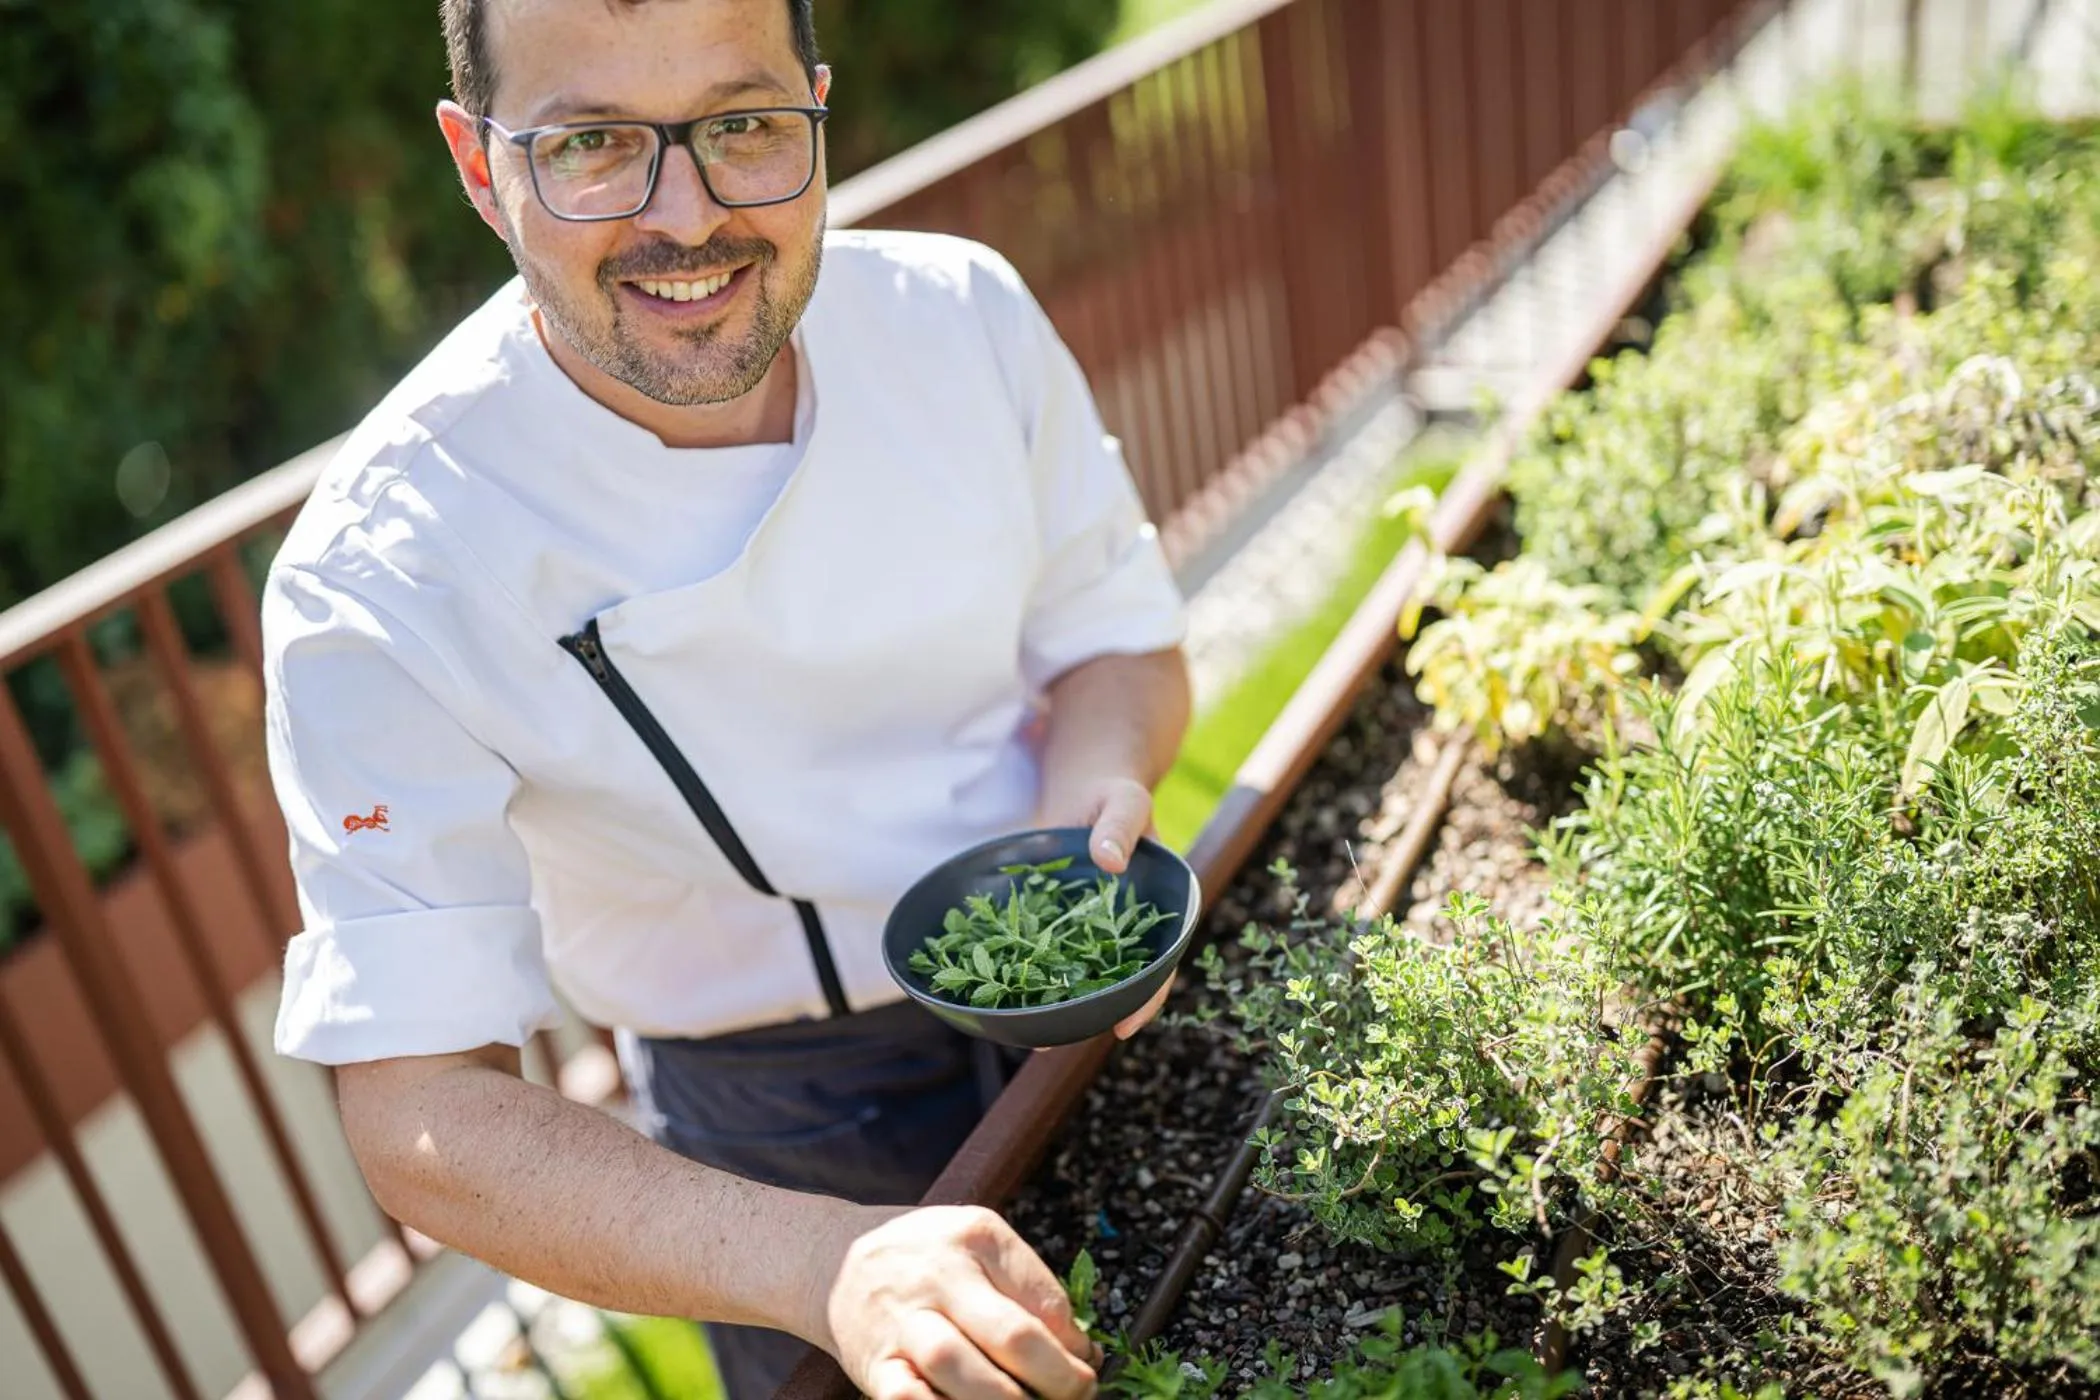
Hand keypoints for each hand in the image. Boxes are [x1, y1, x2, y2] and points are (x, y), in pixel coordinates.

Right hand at [803, 1204, 1097, 1399]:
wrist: (835, 1261)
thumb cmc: (925, 1256)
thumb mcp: (978, 1243)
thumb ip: (1028, 1288)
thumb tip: (1081, 1351)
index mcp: (976, 1236)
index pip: (1045, 1299)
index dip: (1076, 1344)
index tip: (1087, 1364)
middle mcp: (939, 1274)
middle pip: (1011, 1334)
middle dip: (1058, 1378)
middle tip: (1078, 1393)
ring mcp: (902, 1321)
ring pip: (959, 1367)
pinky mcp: (874, 1363)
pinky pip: (908, 1398)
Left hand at [1034, 774, 1173, 1039]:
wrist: (1089, 786)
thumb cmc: (1113, 793)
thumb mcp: (1122, 801)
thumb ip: (1119, 826)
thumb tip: (1109, 861)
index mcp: (1156, 912)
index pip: (1159, 966)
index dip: (1144, 1001)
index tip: (1122, 1028)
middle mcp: (1122, 930)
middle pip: (1112, 982)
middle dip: (1083, 1014)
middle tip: (1049, 1041)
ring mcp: (1088, 928)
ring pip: (1075, 973)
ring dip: (1051, 999)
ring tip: (1019, 1029)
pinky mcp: (1056, 920)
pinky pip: (1044, 947)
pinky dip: (1025, 965)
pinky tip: (996, 983)